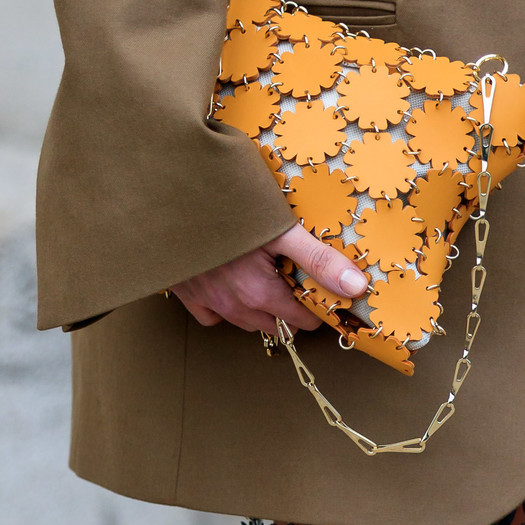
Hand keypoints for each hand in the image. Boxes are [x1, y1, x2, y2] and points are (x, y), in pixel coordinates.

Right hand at [170, 224, 366, 333]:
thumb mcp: (280, 230)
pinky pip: (211, 316)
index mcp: (259, 294)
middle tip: (294, 279)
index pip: (302, 321)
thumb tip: (356, 287)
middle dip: (290, 309)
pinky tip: (231, 284)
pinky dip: (224, 308)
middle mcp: (234, 306)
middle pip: (275, 324)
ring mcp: (208, 302)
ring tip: (266, 279)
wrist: (168, 200)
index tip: (319, 288)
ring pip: (246, 322)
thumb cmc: (225, 208)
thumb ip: (319, 260)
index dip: (315, 306)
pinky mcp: (187, 294)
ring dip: (260, 309)